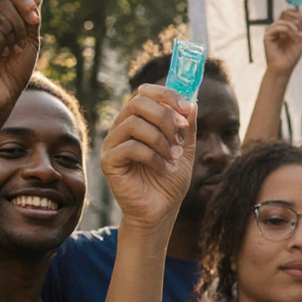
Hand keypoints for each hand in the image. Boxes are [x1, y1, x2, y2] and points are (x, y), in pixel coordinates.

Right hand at [100, 85, 196, 230]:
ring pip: (134, 123)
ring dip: (161, 140)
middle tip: (181, 137)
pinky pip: (130, 147)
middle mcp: (122, 128)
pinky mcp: (108, 162)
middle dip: (165, 117)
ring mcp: (112, 144)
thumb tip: (193, 102)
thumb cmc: (170, 179)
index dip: (166, 95)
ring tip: (175, 157)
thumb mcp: (186, 148)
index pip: (144, 92)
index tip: (186, 108)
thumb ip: (188, 126)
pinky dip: (154, 157)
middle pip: (138, 102)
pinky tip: (165, 169)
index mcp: (139, 120)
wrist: (161, 210)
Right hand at [263, 9, 301, 74]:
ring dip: (293, 28)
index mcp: (286, 27)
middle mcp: (278, 27)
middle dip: (296, 20)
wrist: (284, 67)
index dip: (296, 12)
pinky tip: (293, 38)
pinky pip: (278, 27)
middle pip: (285, 13)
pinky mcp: (267, 35)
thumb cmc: (292, 55)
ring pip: (283, 21)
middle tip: (301, 29)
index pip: (289, 13)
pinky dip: (288, 31)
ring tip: (298, 38)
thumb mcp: (301, 39)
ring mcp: (272, 30)